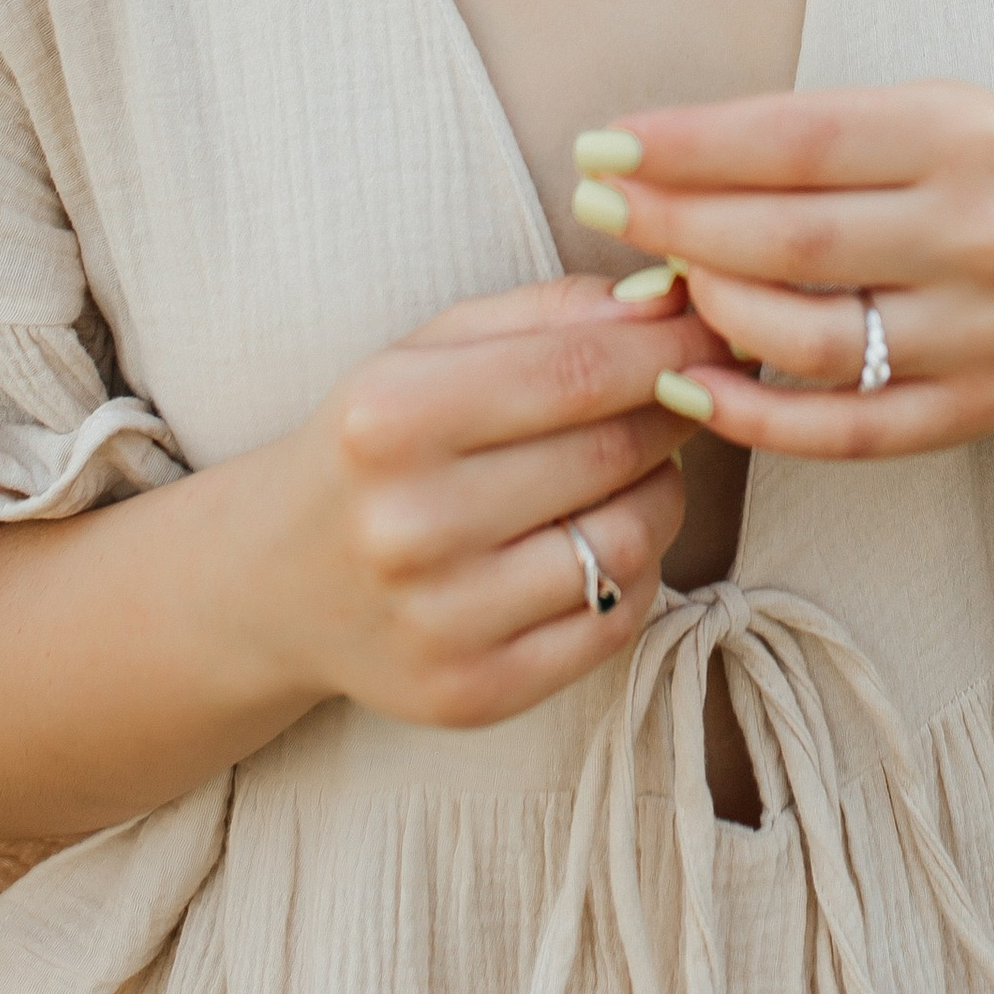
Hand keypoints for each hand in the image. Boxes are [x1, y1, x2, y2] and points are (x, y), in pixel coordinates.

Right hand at [253, 270, 725, 728]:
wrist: (275, 581)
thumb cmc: (378, 443)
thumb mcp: (431, 349)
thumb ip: (551, 313)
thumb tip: (673, 299)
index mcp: (390, 418)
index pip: (580, 371)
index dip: (672, 345)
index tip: (718, 326)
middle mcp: (408, 524)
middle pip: (614, 452)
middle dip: (676, 409)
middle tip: (690, 389)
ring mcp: (440, 621)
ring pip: (631, 542)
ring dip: (664, 491)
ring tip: (636, 466)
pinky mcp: (473, 694)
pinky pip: (616, 623)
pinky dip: (639, 572)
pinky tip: (604, 537)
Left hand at [564, 86, 993, 461]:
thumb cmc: (978, 174)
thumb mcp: (921, 117)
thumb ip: (808, 140)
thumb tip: (653, 164)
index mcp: (962, 135)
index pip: (800, 138)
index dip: (689, 145)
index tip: (601, 145)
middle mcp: (981, 232)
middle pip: (795, 240)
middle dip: (676, 225)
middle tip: (595, 209)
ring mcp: (982, 331)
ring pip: (813, 340)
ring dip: (709, 315)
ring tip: (651, 285)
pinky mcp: (975, 410)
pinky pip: (846, 431)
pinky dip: (754, 415)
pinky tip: (685, 386)